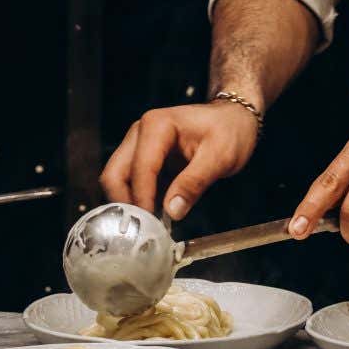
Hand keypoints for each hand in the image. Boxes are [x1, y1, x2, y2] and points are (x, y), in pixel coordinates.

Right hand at [100, 102, 258, 219]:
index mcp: (156, 126)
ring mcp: (138, 145)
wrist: (234, 118)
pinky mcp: (143, 159)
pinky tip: (155, 217)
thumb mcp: (220, 157)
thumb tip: (172, 211)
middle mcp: (139, 133)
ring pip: (118, 180)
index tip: (150, 225)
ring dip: (130, 204)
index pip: (140, 168)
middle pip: (115, 174)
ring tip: (149, 226)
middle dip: (125, 203)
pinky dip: (139, 201)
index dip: (142, 199)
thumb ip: (194, 183)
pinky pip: (132, 184)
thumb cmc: (230, 131)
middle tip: (142, 230)